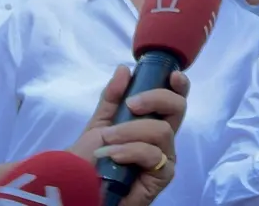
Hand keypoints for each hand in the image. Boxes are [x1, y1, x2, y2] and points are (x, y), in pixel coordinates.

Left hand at [68, 66, 188, 205]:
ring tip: (108, 139)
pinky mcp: (162, 176)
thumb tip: (124, 69)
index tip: (172, 75)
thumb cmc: (89, 160)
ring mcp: (165, 157)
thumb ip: (113, 98)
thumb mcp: (100, 123)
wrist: (78, 188)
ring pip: (163, 131)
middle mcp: (163, 138)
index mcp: (153, 122)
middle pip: (178, 108)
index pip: (174, 100)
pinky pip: (153, 155)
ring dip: (132, 131)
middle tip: (132, 105)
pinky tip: (112, 155)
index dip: (179, 85)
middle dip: (156, 99)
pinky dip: (130, 151)